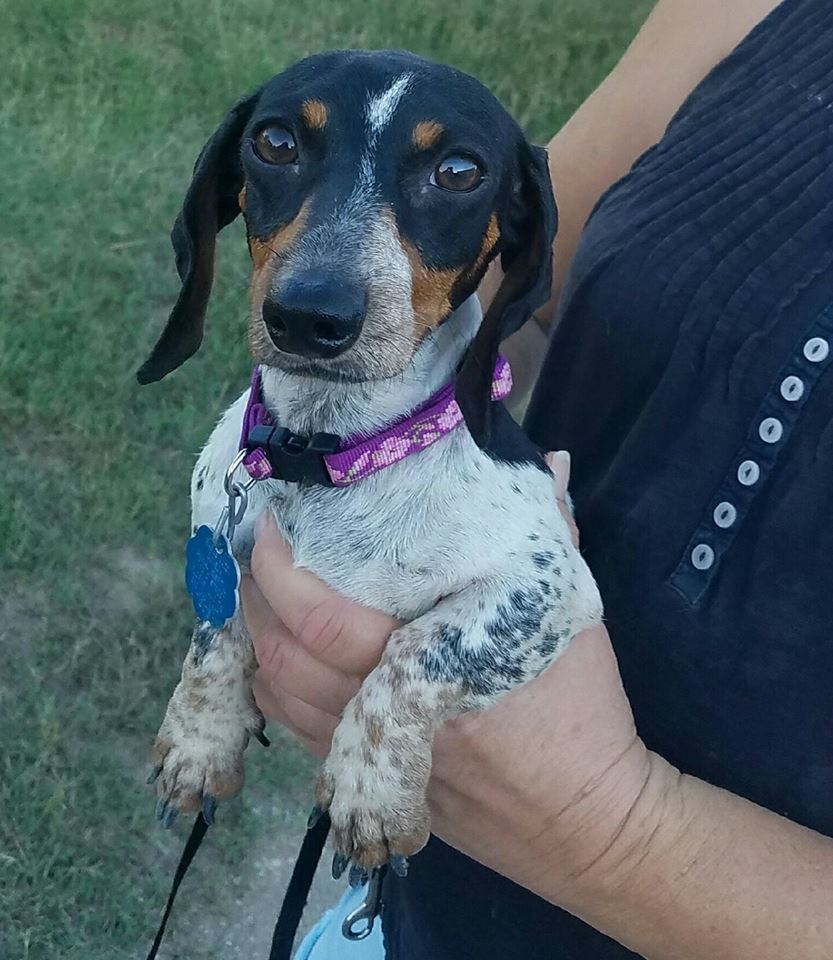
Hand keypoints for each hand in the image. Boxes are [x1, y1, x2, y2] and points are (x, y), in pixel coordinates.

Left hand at [245, 451, 575, 755]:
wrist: (582, 821)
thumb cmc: (581, 712)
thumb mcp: (568, 615)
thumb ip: (552, 534)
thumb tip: (549, 464)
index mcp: (435, 665)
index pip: (326, 619)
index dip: (282, 571)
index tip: (271, 525)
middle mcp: (388, 717)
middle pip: (287, 657)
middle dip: (255, 599)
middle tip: (252, 553)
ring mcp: (372, 757)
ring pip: (282, 697)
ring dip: (258, 641)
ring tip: (257, 595)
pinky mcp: (370, 783)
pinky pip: (297, 732)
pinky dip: (274, 689)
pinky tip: (276, 656)